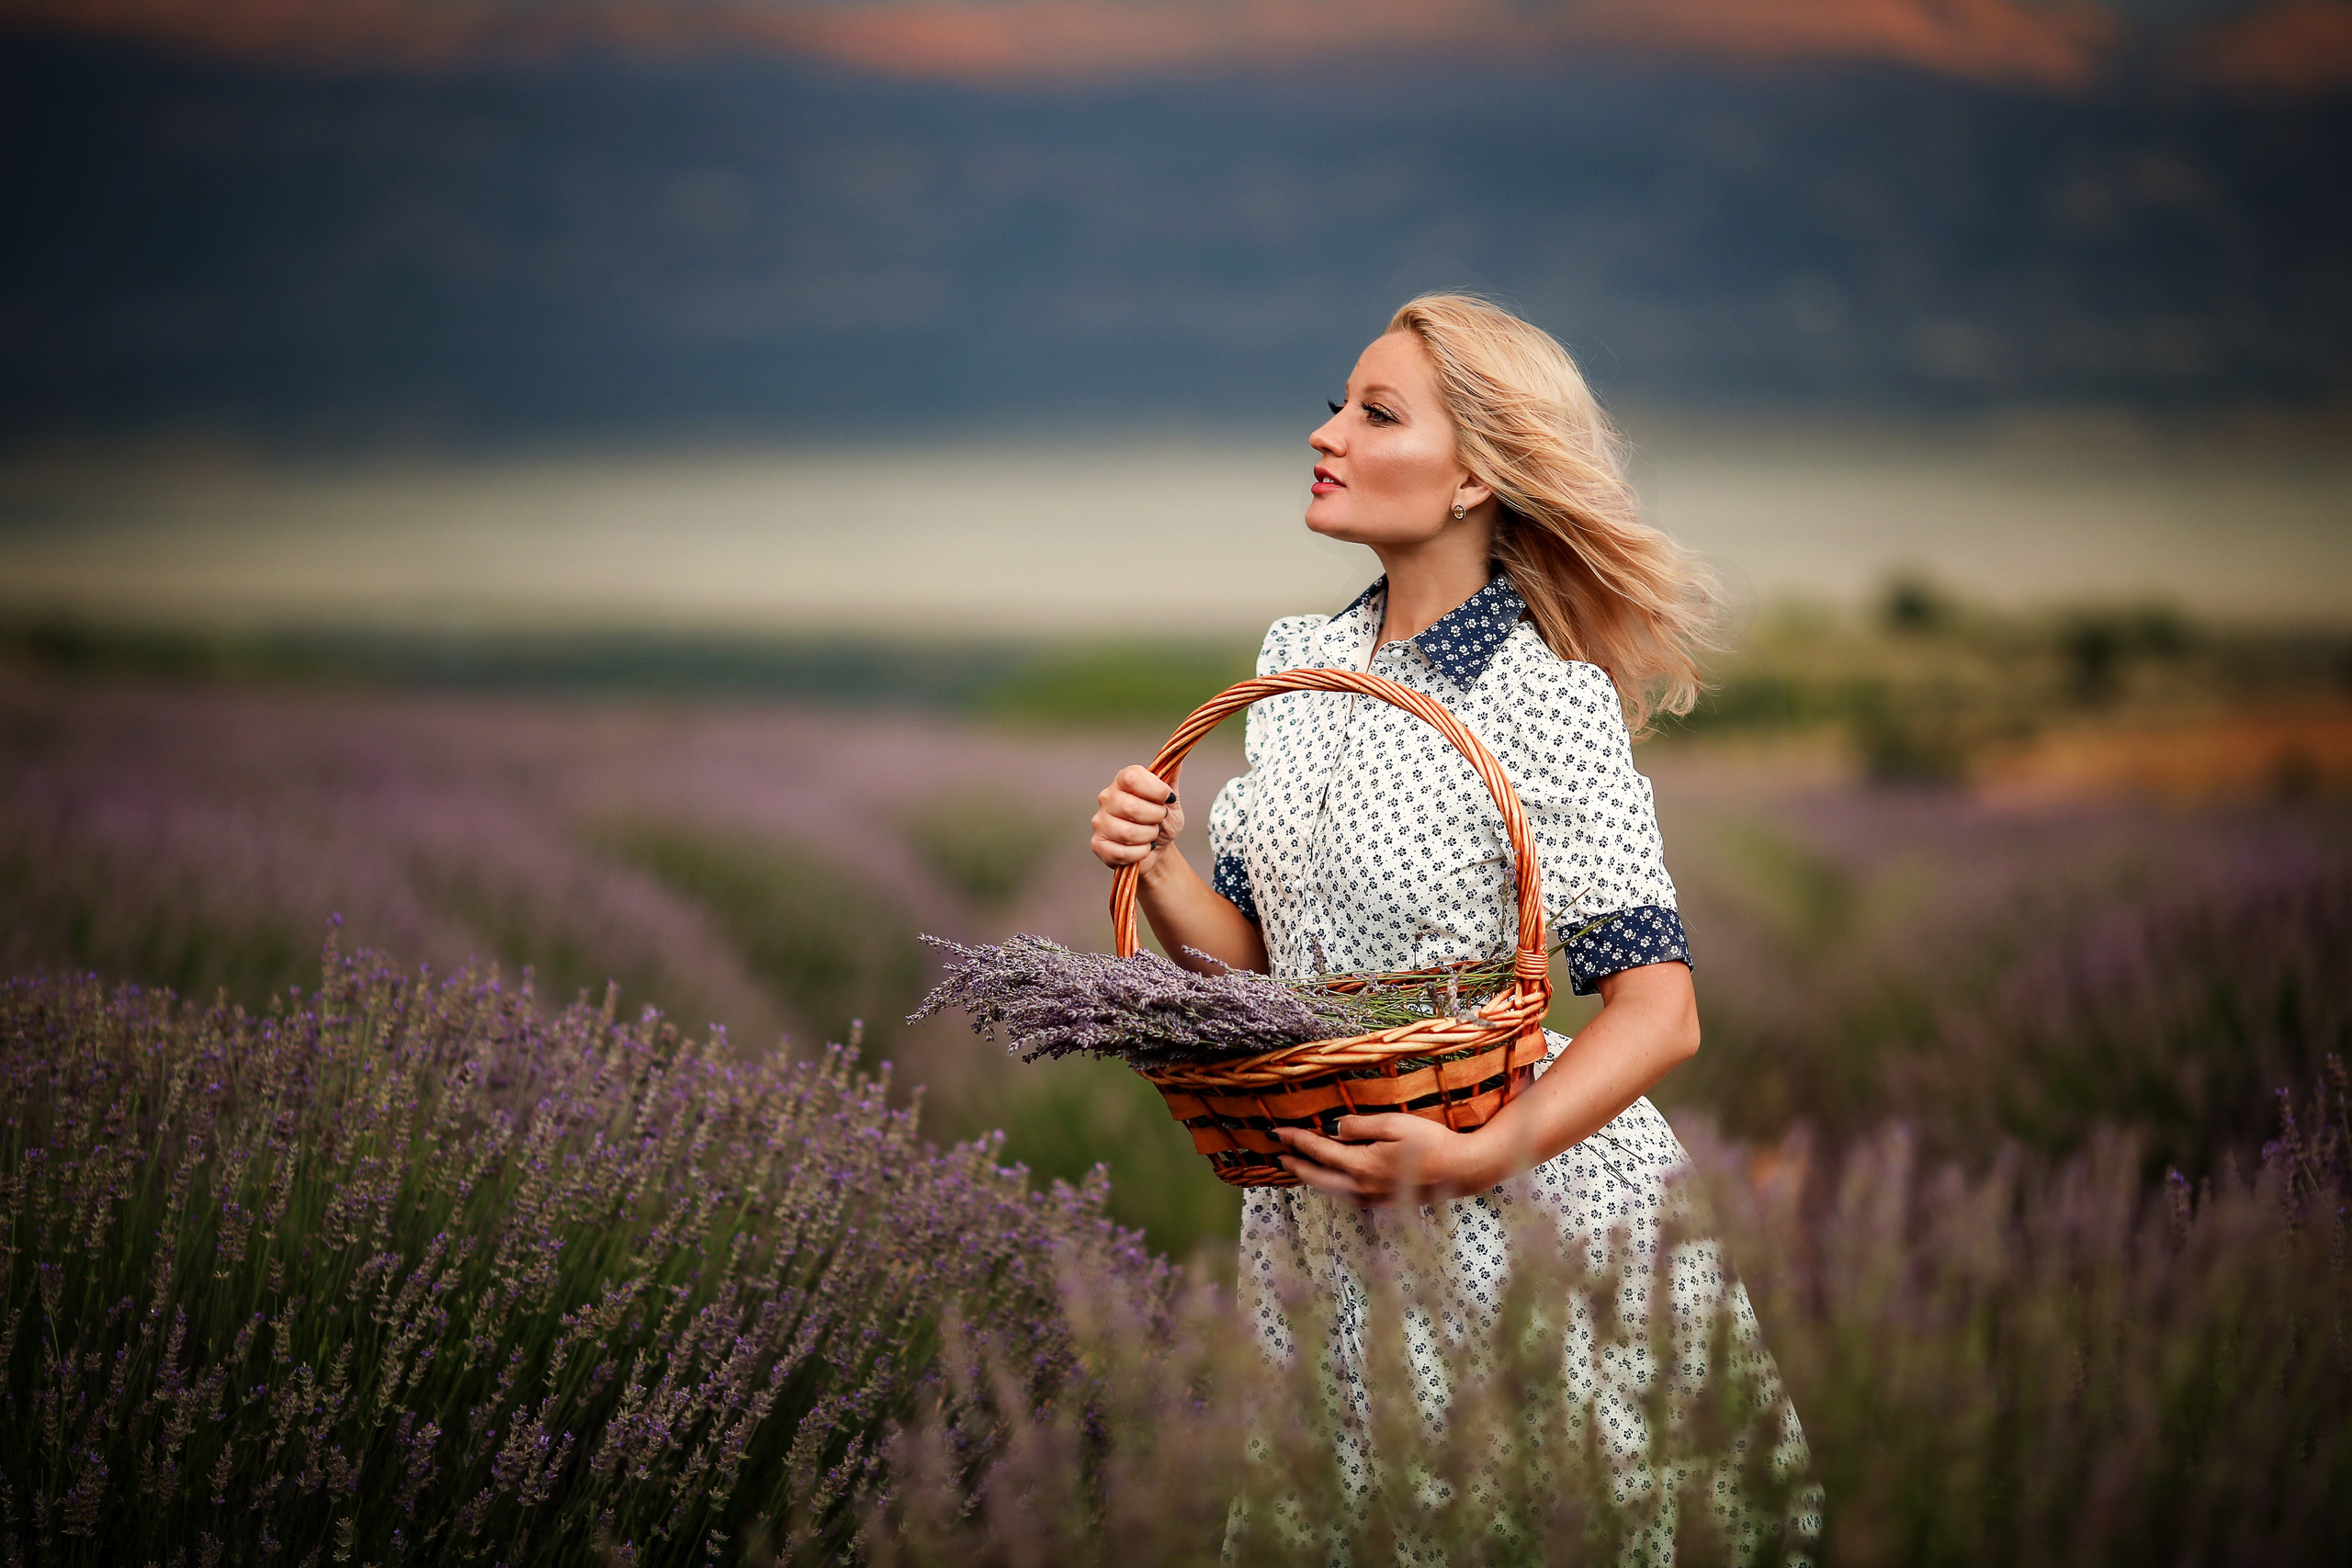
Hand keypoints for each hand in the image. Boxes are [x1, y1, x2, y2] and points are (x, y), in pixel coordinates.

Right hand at [1091, 764, 1182, 873]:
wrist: (1157, 850)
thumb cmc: (1163, 821)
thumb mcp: (1172, 800)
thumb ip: (1171, 778)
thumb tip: (1177, 754)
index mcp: (1123, 781)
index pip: (1133, 777)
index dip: (1156, 790)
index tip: (1167, 798)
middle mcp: (1107, 798)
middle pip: (1131, 807)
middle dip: (1155, 817)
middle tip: (1160, 819)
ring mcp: (1100, 822)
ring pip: (1127, 832)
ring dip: (1149, 837)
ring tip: (1151, 834)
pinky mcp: (1098, 845)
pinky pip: (1121, 852)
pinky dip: (1140, 853)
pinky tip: (1144, 848)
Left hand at [1273, 1114, 1504, 1207]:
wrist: (1461, 1171)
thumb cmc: (1432, 1142)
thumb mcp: (1395, 1124)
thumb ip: (1359, 1127)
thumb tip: (1331, 1128)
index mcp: (1362, 1166)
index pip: (1318, 1151)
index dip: (1295, 1140)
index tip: (1276, 1132)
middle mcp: (1361, 1187)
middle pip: (1316, 1176)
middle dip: (1294, 1163)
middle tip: (1275, 1153)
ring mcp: (1370, 1198)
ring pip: (1328, 1188)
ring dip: (1308, 1176)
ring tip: (1294, 1166)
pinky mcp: (1380, 1203)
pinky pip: (1344, 1195)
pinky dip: (1328, 1185)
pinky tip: (1326, 1178)